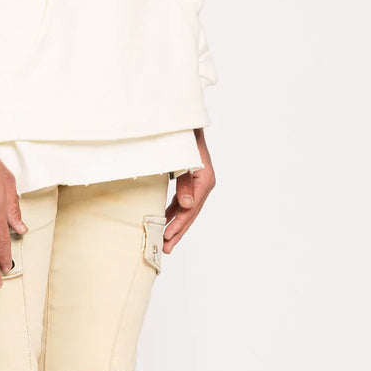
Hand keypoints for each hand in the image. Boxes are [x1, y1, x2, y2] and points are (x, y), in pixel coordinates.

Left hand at [163, 128, 215, 253]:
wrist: (185, 122)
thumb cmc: (183, 137)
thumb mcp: (183, 158)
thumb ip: (185, 182)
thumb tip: (187, 205)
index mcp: (205, 179)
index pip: (191, 208)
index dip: (179, 223)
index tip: (168, 235)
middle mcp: (205, 183)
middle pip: (191, 213)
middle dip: (177, 231)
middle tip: (166, 247)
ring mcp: (199, 184)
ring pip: (187, 210)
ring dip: (175, 225)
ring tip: (165, 241)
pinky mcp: (191, 181)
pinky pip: (182, 202)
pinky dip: (173, 212)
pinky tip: (165, 222)